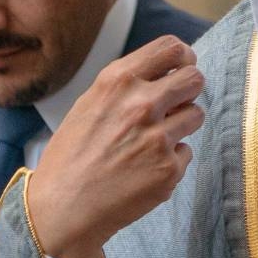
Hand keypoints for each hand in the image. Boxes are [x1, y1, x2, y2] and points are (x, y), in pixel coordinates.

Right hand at [27, 35, 204, 257]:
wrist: (61, 209)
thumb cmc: (73, 156)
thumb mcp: (90, 104)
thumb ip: (128, 85)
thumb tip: (168, 71)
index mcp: (118, 82)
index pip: (172, 48)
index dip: (183, 57)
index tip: (181, 68)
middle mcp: (141, 104)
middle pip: (195, 78)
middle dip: (190, 89)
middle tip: (176, 103)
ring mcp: (158, 137)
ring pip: (196, 114)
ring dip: (181, 125)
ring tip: (152, 141)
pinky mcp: (169, 168)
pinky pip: (186, 151)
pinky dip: (170, 160)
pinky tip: (144, 170)